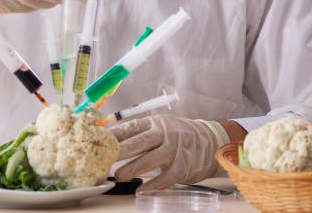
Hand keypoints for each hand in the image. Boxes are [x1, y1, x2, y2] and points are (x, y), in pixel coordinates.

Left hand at [112, 116, 229, 189]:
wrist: (210, 141)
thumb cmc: (177, 135)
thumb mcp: (159, 127)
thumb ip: (138, 133)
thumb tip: (110, 138)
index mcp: (154, 123)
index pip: (131, 127)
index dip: (115, 134)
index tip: (101, 140)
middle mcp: (165, 133)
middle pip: (141, 141)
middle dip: (122, 150)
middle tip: (106, 157)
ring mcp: (175, 150)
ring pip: (152, 159)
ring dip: (134, 167)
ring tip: (119, 175)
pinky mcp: (184, 166)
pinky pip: (167, 176)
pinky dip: (154, 184)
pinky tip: (142, 190)